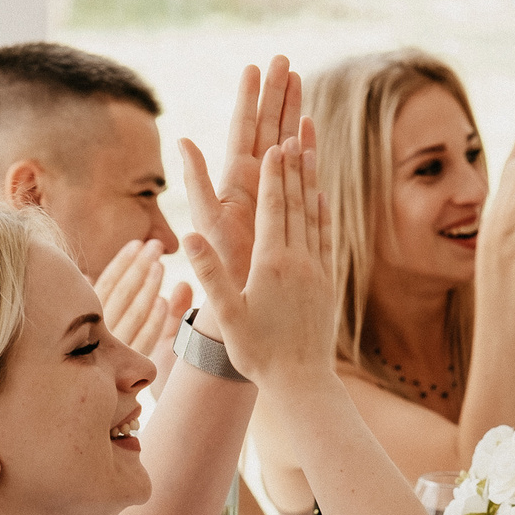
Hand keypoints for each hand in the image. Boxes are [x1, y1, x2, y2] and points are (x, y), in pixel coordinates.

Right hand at [94, 238, 189, 394]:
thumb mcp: (118, 334)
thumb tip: (142, 277)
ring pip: (132, 313)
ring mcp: (110, 351)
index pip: (105, 286)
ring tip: (160, 264)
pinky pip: (141, 340)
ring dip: (147, 287)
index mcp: (88, 322)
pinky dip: (153, 321)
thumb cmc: (110, 368)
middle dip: (138, 267)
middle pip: (120, 295)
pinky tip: (165, 303)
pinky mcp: (126, 368)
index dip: (122, 264)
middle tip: (154, 245)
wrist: (104, 414)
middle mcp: (96, 334)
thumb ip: (134, 305)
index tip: (137, 244)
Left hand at [177, 57, 299, 296]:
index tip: (255, 66)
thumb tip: (182, 139)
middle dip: (275, 93)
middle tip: (283, 60)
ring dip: (291, 110)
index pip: (244, 128)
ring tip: (298, 78)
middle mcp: (254, 178)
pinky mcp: (290, 203)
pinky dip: (307, 144)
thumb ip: (196, 180)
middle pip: (266, 126)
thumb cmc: (219, 262)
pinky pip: (301, 167)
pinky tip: (310, 124)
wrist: (243, 292)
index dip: (249, 98)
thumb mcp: (205, 219)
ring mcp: (273, 189)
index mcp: (235, 178)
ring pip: (284, 139)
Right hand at [180, 135, 333, 391]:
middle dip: (294, 167)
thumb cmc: (258, 353)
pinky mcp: (326, 282)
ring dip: (310, 181)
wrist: (302, 382)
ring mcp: (316, 270)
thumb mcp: (228, 315)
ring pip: (313, 215)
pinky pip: (324, 237)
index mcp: (272, 265)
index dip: (274, 175)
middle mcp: (299, 261)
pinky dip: (322, 212)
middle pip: (296, 204)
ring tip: (310, 151)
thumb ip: (209, 273)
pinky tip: (321, 198)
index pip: (274, 209)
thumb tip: (188, 236)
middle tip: (295, 132)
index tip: (276, 144)